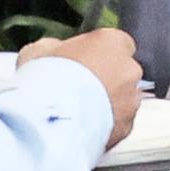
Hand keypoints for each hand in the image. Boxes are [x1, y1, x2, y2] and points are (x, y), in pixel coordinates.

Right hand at [21, 26, 141, 135]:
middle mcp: (129, 69)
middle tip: (74, 90)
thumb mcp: (38, 51)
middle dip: (103, 80)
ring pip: (123, 100)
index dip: (93, 54)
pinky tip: (80, 128)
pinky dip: (104, 126)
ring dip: (106, 104)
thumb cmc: (44, 83)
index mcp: (112, 42)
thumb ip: (55, 47)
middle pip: (120, 71)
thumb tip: (53, 50)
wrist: (48, 121)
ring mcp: (131, 100)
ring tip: (75, 113)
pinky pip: (118, 124)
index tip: (77, 62)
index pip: (113, 42)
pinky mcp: (126, 128)